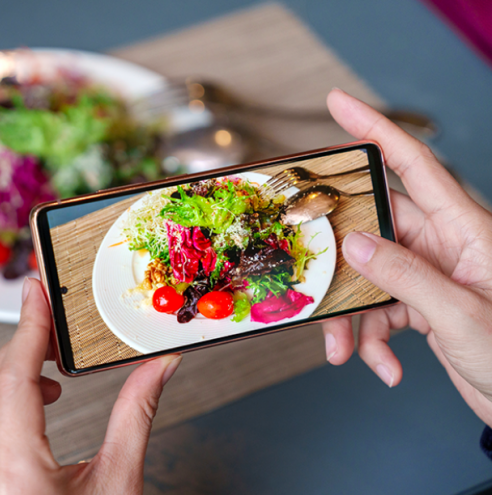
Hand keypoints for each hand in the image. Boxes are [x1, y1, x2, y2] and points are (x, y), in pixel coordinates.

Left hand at [0, 277, 181, 493]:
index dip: (26, 327)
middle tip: (55, 333)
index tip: (37, 293)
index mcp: (17, 478)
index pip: (11, 378)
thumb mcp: (120, 488)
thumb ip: (136, 417)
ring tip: (43, 374)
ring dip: (0, 373)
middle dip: (20, 347)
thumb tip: (158, 368)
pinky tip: (22, 408)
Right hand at [322, 89, 491, 425]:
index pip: (415, 166)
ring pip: (368, 277)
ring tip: (345, 350)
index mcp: (466, 230)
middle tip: (310, 267)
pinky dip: (371, 339)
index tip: (340, 104)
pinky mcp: (423, 306)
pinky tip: (384, 366)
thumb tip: (356, 245)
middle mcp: (445, 246)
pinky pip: (379, 310)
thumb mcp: (461, 316)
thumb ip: (405, 277)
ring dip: (350, 316)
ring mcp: (431, 276)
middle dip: (340, 259)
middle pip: (375, 228)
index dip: (376, 129)